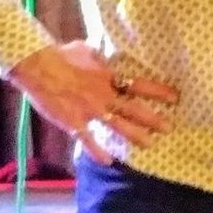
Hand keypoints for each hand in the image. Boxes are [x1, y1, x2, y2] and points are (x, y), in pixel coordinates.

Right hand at [7, 42, 178, 164]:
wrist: (37, 65)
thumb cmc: (60, 54)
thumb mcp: (86, 50)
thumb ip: (99, 58)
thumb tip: (105, 55)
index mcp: (109, 78)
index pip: (140, 86)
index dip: (159, 92)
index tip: (175, 98)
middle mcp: (104, 96)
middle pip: (134, 109)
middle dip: (153, 119)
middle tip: (169, 127)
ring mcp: (90, 110)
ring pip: (118, 125)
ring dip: (135, 135)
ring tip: (149, 145)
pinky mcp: (73, 121)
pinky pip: (88, 139)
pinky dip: (97, 152)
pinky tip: (107, 162)